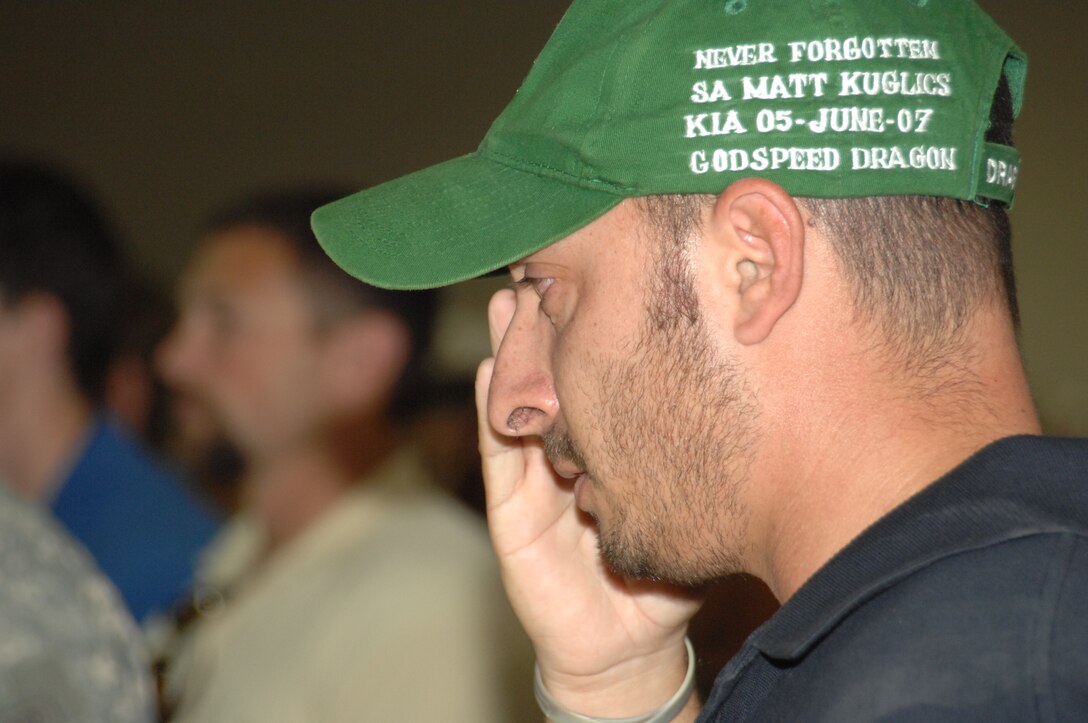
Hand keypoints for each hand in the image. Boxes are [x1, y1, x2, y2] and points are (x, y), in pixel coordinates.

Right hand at [476, 289, 702, 718]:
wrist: (631, 639)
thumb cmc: (671, 562)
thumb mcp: (698, 489)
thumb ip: (713, 440)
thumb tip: (764, 365)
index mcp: (613, 433)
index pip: (601, 364)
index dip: (598, 316)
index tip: (609, 265)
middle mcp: (571, 443)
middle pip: (554, 369)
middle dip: (548, 317)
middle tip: (548, 266)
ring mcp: (536, 476)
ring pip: (519, 400)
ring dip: (513, 352)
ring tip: (512, 301)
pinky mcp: (513, 514)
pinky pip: (501, 457)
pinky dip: (494, 412)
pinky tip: (493, 372)